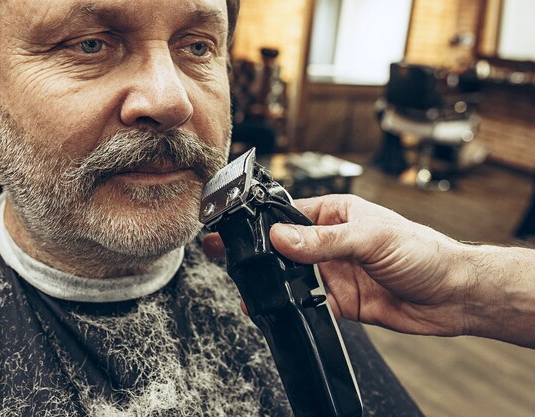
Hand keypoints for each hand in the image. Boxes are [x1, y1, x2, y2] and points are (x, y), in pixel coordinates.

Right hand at [204, 194, 470, 336]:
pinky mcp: (338, 300)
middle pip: (284, 247)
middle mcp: (330, 242)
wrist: (453, 296)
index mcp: (336, 214)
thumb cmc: (422, 251)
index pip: (290, 214)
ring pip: (291, 277)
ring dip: (271, 283)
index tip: (237, 229)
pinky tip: (274, 308)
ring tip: (246, 287)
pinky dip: (290, 307)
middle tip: (227, 257)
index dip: (263, 222)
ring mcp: (332, 272)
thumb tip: (281, 239)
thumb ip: (324, 241)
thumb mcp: (371, 238)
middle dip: (259, 253)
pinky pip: (306, 303)